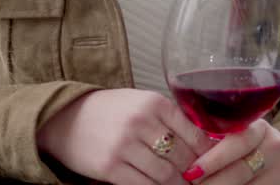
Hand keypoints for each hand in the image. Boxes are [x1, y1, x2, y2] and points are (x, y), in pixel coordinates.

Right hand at [37, 89, 213, 183]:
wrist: (65, 119)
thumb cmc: (109, 111)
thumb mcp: (141, 103)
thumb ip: (169, 118)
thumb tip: (204, 141)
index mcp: (153, 103)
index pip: (194, 133)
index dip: (207, 152)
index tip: (213, 161)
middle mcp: (141, 122)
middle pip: (183, 156)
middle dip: (194, 171)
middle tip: (199, 178)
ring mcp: (125, 146)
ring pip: (166, 175)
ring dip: (178, 184)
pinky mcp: (111, 167)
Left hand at [183, 119, 279, 184]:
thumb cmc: (260, 151)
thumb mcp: (247, 138)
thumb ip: (222, 141)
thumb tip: (186, 162)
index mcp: (262, 129)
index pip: (236, 142)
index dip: (212, 159)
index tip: (190, 172)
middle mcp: (278, 148)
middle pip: (239, 172)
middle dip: (210, 184)